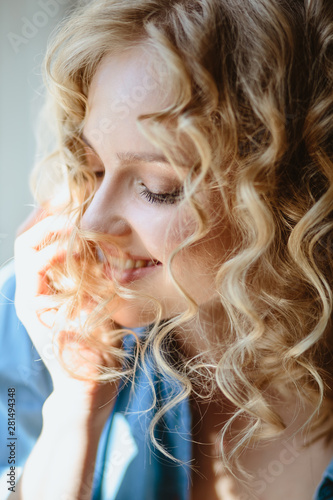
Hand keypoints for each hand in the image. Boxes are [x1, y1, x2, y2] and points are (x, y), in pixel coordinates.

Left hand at [14, 215, 120, 415]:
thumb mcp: (94, 326)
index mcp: (32, 301)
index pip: (33, 253)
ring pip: (36, 248)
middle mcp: (30, 294)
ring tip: (76, 210)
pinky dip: (64, 243)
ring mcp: (39, 296)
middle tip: (75, 203)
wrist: (83, 393)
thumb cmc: (88, 367)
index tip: (83, 227)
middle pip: (28, 243)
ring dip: (54, 228)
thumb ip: (95, 291)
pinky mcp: (52, 298)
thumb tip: (101, 257)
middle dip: (49, 220)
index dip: (57, 235)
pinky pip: (53, 261)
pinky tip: (85, 236)